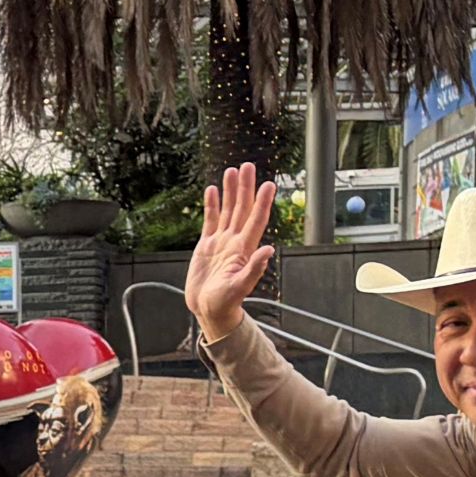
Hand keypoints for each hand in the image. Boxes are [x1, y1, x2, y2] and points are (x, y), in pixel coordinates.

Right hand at [185, 163, 279, 341]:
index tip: (268, 184)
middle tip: (247, 166)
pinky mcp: (206, 246)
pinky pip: (210, 220)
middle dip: (245, 187)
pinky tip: (213, 190)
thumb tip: (269, 249)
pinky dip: (212, 205)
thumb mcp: (240, 287)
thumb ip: (254, 268)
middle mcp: (234, 241)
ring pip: (227, 210)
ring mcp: (221, 242)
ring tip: (232, 171)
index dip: (262, 202)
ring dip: (231, 191)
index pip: (255, 220)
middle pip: (242, 209)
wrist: (209, 310)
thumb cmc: (225, 303)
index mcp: (244, 249)